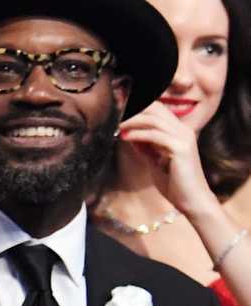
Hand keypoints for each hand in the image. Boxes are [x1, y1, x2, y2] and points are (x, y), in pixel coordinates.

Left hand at [116, 103, 220, 219]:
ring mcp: (184, 138)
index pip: (157, 108)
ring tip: (116, 125)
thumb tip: (127, 134)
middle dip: (133, 108)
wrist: (191, 200)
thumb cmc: (173, 182)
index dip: (137, 106)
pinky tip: (124, 137)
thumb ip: (144, 146)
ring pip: (154, 119)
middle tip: (114, 114)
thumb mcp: (153, 160)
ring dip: (132, 120)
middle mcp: (184, 130)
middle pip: (156, 108)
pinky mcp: (181, 148)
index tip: (117, 109)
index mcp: (179, 131)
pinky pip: (155, 135)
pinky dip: (138, 134)